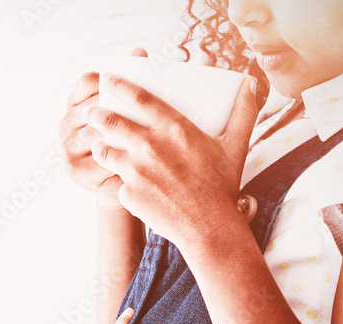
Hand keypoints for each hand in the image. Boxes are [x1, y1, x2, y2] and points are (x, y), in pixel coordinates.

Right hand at [59, 48, 148, 210]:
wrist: (127, 184)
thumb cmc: (130, 143)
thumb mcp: (130, 113)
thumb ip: (130, 84)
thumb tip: (139, 52)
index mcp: (76, 104)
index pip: (87, 81)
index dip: (108, 80)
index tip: (132, 84)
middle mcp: (66, 124)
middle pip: (92, 107)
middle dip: (119, 109)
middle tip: (146, 111)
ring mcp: (68, 148)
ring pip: (96, 133)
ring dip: (120, 134)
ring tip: (145, 135)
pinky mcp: (75, 171)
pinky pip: (99, 159)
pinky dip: (119, 157)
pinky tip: (137, 157)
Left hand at [82, 73, 259, 247]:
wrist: (207, 227)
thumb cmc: (221, 186)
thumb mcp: (236, 145)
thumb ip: (243, 111)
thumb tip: (251, 82)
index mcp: (173, 129)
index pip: (138, 98)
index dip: (119, 84)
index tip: (107, 78)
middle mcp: (149, 147)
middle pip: (110, 121)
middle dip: (96, 113)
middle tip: (91, 111)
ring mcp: (135, 171)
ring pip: (104, 150)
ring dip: (100, 145)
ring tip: (101, 144)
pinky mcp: (127, 193)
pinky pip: (116, 181)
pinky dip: (118, 179)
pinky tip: (123, 180)